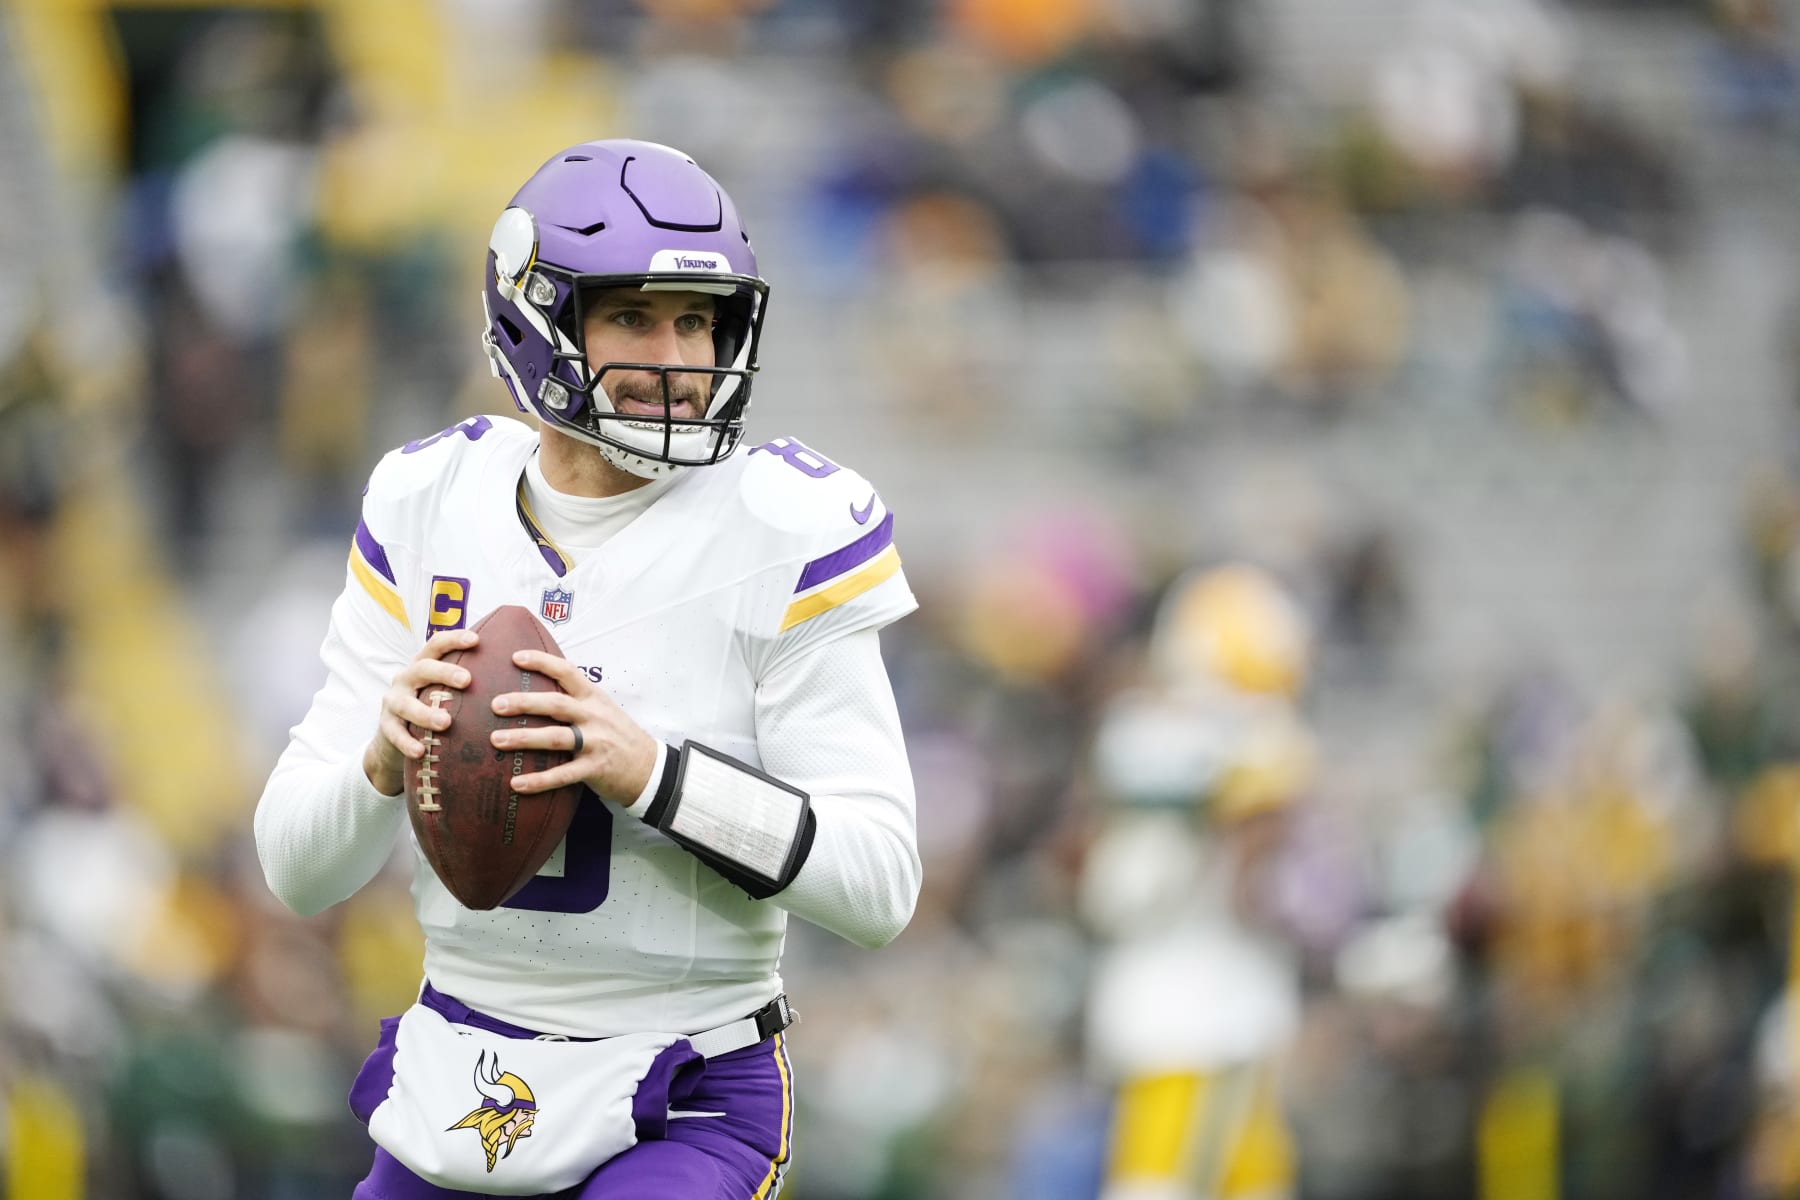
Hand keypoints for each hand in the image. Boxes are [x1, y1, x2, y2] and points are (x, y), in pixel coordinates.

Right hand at [362, 629, 477, 796]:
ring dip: (425, 713)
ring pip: (406, 703)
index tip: (476, 640)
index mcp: (423, 665)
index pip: (436, 645)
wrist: (396, 737)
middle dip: (444, 672)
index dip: (454, 639)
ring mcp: (393, 702)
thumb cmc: (433, 706)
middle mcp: (406, 678)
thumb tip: (516, 670)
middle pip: (422, 668)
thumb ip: (469, 681)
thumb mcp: (445, 690)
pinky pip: (394, 733)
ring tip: (446, 722)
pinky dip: (407, 742)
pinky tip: (421, 751)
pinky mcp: (386, 726)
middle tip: (467, 680)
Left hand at [491, 650, 659, 805]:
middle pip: (556, 704)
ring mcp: (595, 742)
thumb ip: (575, 698)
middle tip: (496, 704)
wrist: (648, 766)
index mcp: (593, 697)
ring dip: (524, 739)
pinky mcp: (594, 769)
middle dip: (524, 703)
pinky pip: (563, 775)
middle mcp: (594, 716)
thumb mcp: (602, 708)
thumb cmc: (617, 734)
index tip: (515, 657)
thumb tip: (535, 688)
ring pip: (555, 738)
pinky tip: (516, 783)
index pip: (567, 672)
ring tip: (496, 740)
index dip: (542, 662)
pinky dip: (538, 781)